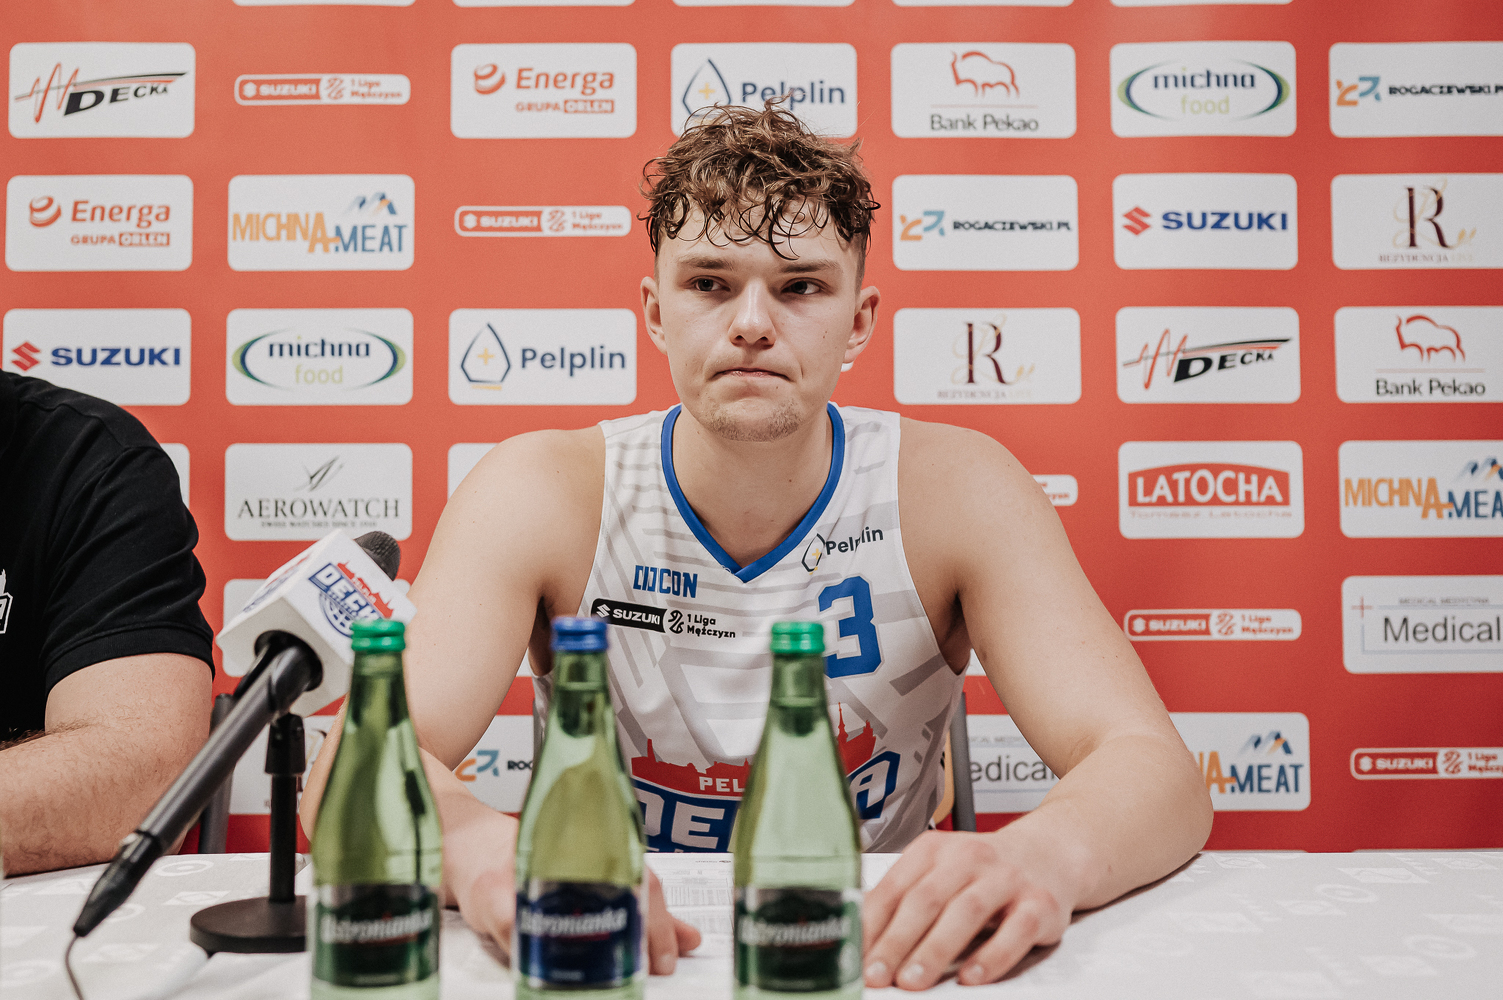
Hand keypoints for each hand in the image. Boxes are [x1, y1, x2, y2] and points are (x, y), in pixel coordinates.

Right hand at [444, 808, 698, 973]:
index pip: (644, 883)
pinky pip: (524, 937)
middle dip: (636, 942)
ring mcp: (532, 875)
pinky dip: (540, 959)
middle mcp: (569, 855)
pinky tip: (555, 973)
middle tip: (647, 972)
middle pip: (616, 899)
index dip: (662, 924)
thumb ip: (639, 905)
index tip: (671, 958)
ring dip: (591, 958)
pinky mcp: (496, 897)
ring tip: (606, 979)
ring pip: (570, 924)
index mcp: (599, 848)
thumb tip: (689, 940)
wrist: (468, 842)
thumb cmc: (531, 857)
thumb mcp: (591, 876)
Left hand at [862, 830, 1072, 989]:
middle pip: (926, 899)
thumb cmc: (982, 870)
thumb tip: (860, 937)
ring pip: (966, 912)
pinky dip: (992, 956)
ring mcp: (1006, 879)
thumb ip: (904, 899)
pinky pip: (1015, 931)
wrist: (1047, 853)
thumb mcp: (938, 871)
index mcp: (934, 849)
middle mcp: (969, 858)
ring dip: (935, 950)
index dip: (871, 924)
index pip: (895, 887)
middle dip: (897, 941)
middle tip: (877, 974)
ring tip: (913, 980)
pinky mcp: (1039, 903)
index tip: (854, 955)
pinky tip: (971, 977)